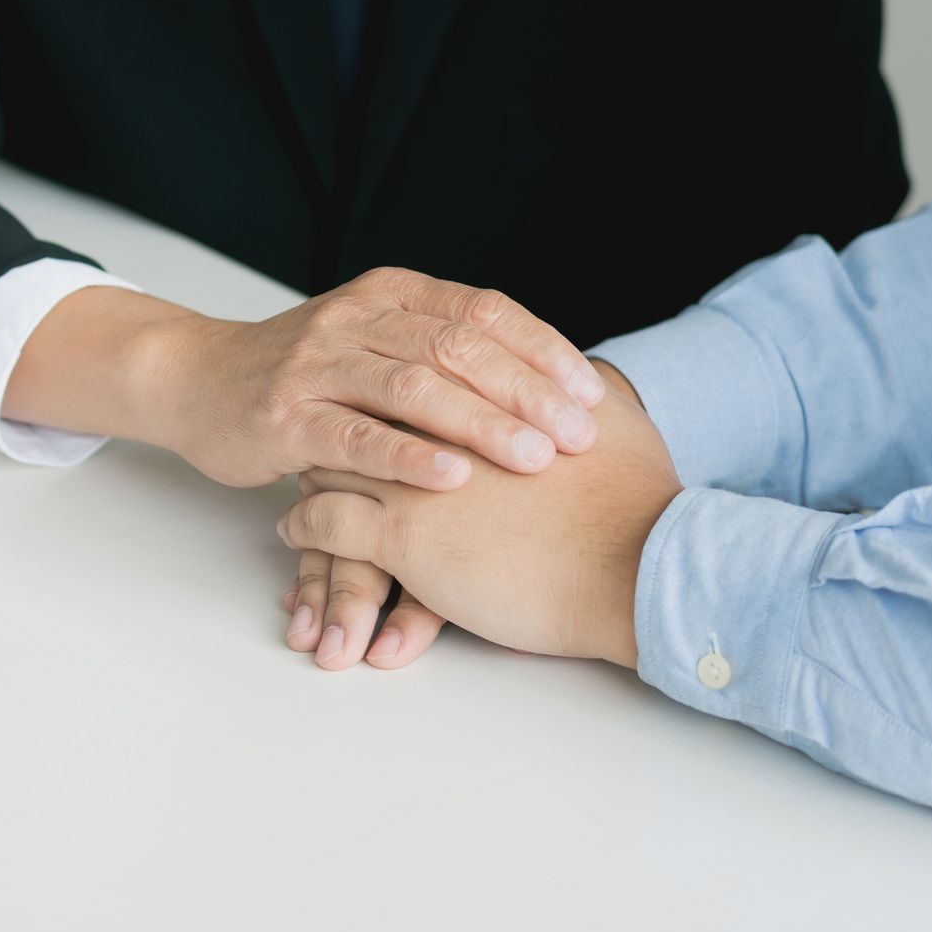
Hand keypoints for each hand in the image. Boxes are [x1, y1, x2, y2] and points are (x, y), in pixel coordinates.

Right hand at [6, 269, 605, 487]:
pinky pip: (356, 436)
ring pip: (413, 387)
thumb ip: (438, 349)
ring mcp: (316, 366)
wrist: (195, 381)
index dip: (542, 351)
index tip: (590, 394)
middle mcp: (356, 319)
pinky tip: (453, 479)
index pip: (482, 311)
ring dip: (482, 424)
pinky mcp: (284, 418)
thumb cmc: (300, 374)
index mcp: (389, 294)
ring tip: (534, 459)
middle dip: (526, 393)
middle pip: (457, 347)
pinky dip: (408, 457)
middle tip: (576, 436)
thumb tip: (542, 382)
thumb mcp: (371, 340)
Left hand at [277, 388, 681, 669]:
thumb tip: (590, 381)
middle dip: (343, 410)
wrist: (637, 566)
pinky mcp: (401, 535)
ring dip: (314, 465)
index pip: (417, 364)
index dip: (395, 375)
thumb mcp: (616, 425)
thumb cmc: (637, 503)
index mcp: (487, 391)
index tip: (378, 385)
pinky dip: (303, 524)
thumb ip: (587, 395)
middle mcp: (442, 422)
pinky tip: (294, 530)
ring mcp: (415, 477)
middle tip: (323, 421)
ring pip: (335, 456)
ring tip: (299, 474)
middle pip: (366, 402)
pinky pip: (326, 523)